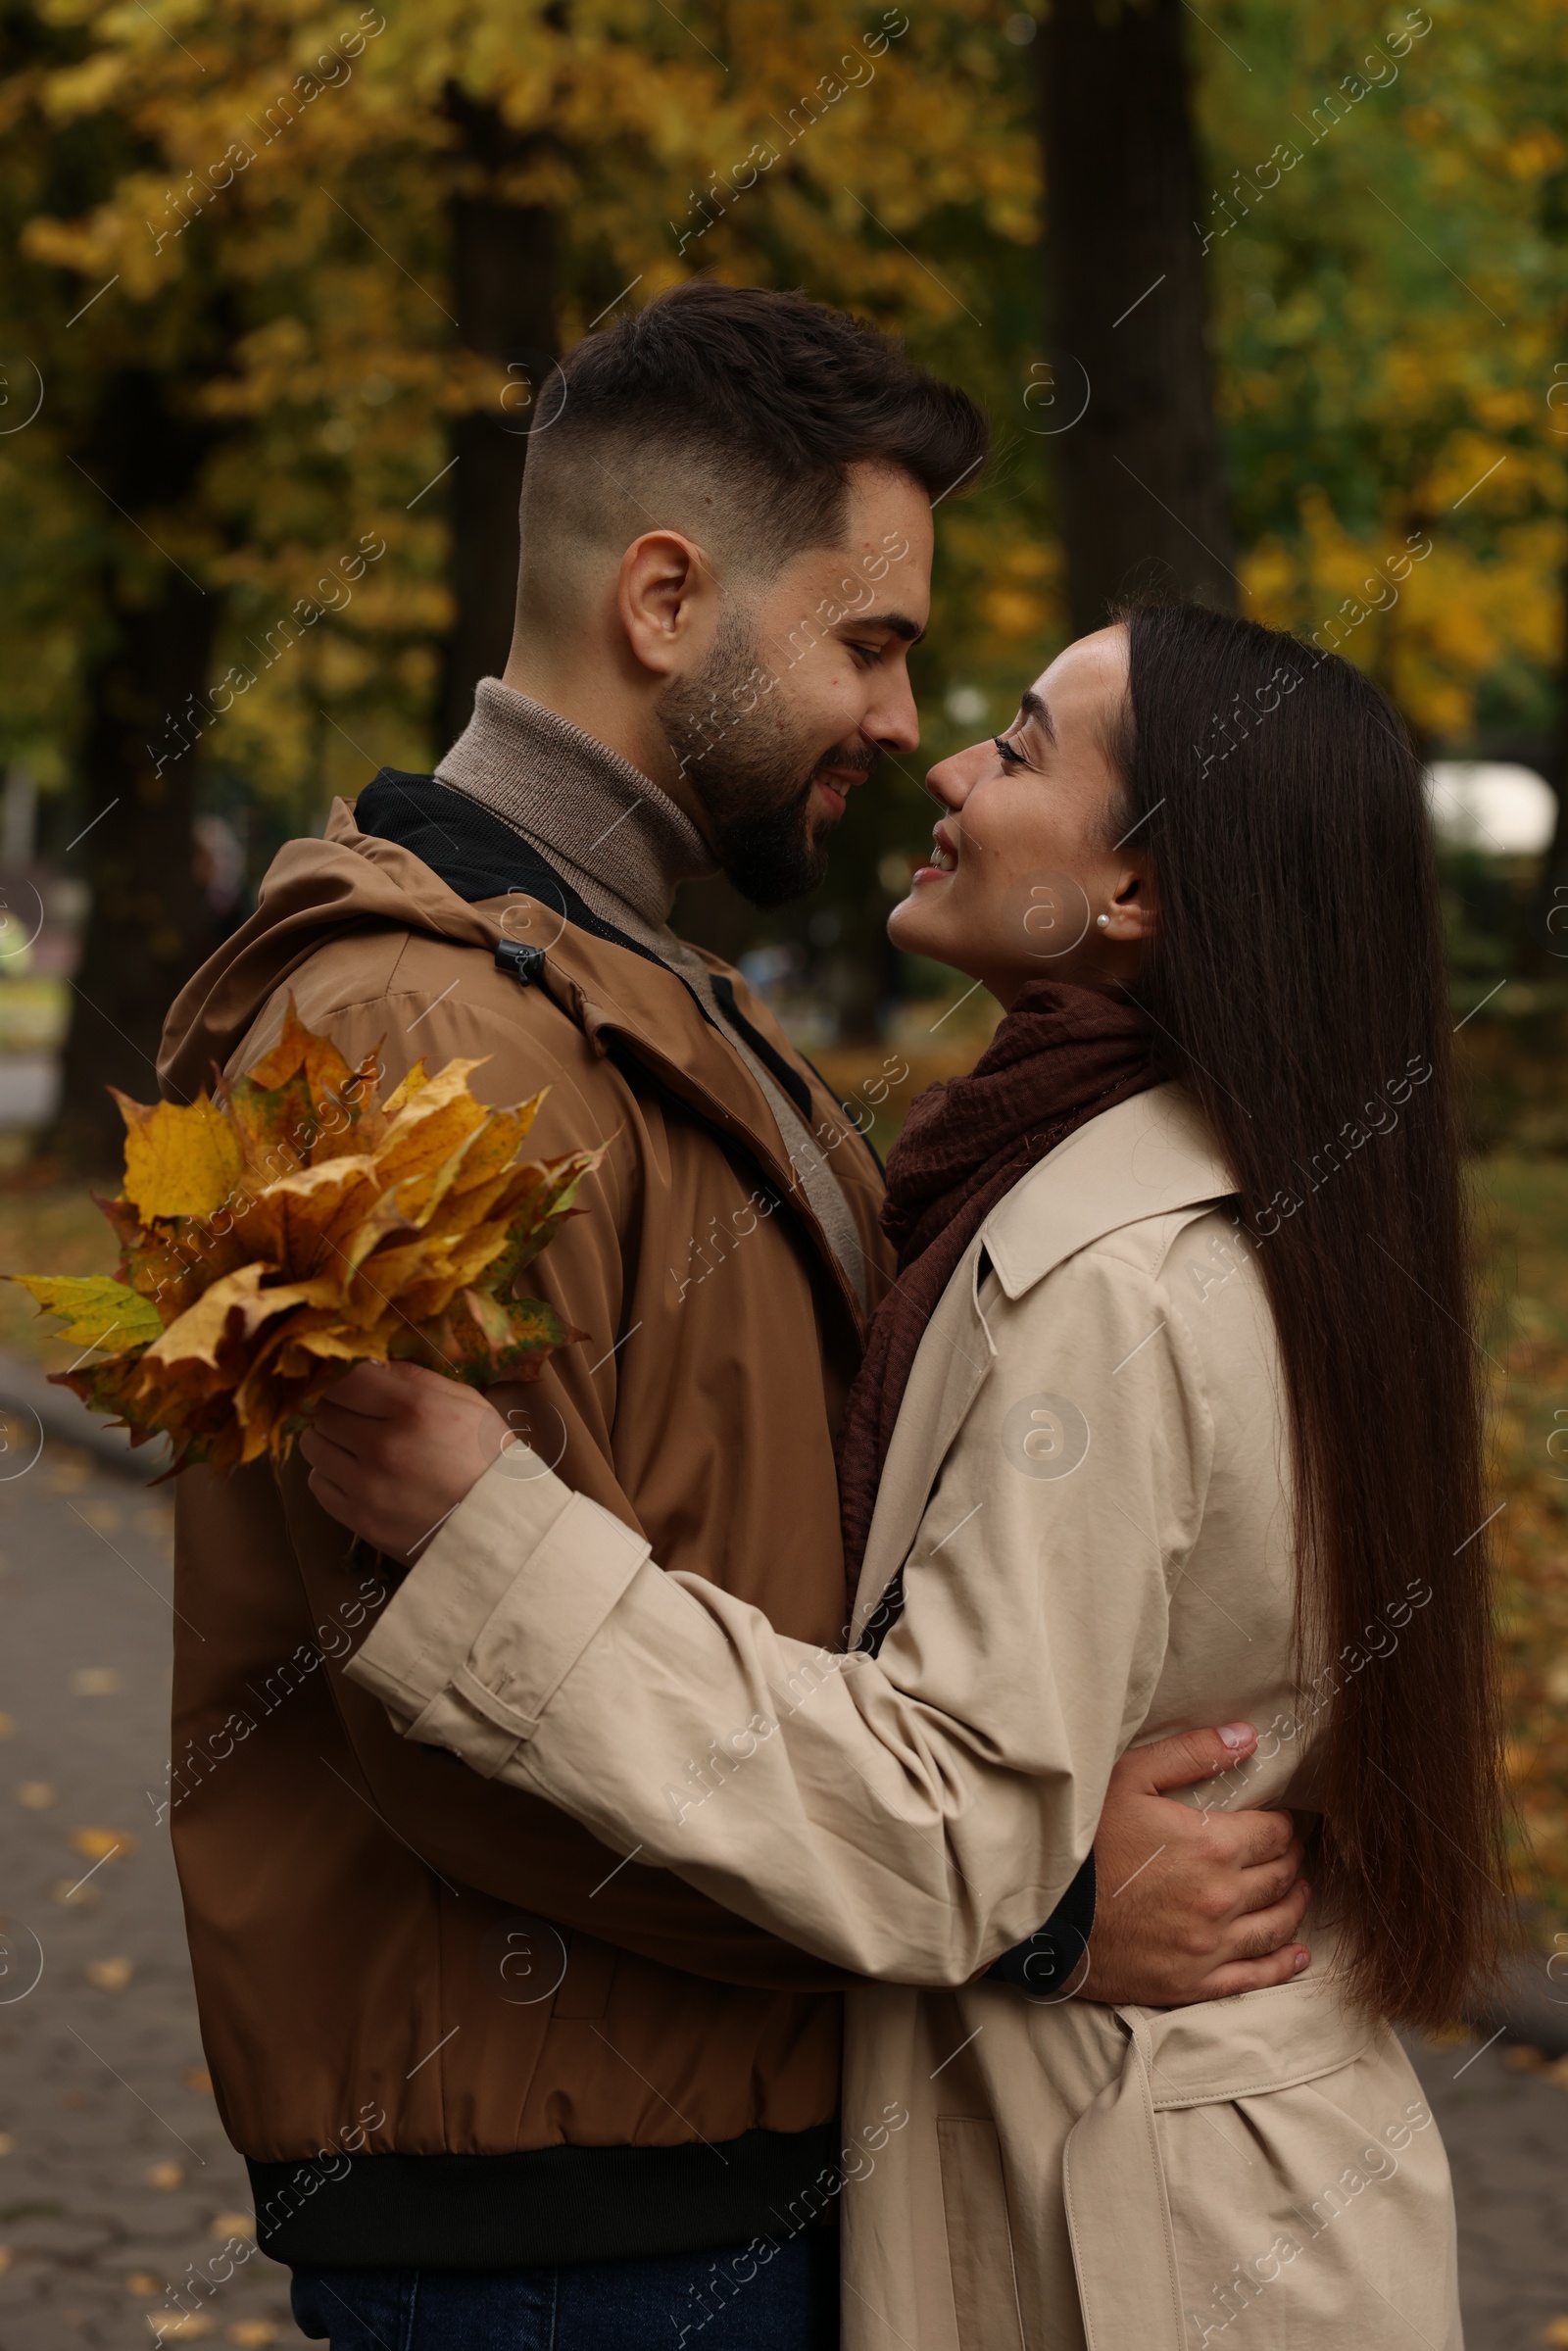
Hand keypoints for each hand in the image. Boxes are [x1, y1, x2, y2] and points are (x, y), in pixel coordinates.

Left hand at [299, 1360, 511, 1561]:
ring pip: (314, 1445)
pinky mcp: (359, 1519)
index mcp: (414, 1409)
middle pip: (324, 1409)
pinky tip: (355, 1474)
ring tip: (353, 1445)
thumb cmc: (489, 1458)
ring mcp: (367, 1485)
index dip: (349, 1378)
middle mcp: (383, 1444)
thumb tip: (372, 1366)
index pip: (346, 1377)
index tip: (358, 1387)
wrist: (502, 1527)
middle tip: (355, 1416)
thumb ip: (416, 1378)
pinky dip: (330, 1474)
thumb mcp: (467, 1403)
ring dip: (328, 1439)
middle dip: (337, 1407)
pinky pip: (318, 1483)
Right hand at [1081, 1724, 1310, 2004]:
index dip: (1286, 1823)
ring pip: (1276, 1925)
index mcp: (1212, 1846)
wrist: (1043, 1914)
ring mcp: (1209, 1946)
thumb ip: (1191, 1753)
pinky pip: (1254, 1976)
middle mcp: (1221, 1899)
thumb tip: (1248, 1736)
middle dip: (1291, 1859)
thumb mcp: (1129, 1778)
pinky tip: (1297, 1954)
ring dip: (1294, 1905)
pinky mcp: (1193, 1982)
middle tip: (1291, 1850)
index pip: (1275, 1834)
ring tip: (1298, 1890)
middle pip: (1281, 1877)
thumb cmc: (1083, 1841)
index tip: (1284, 1818)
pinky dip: (1283, 1964)